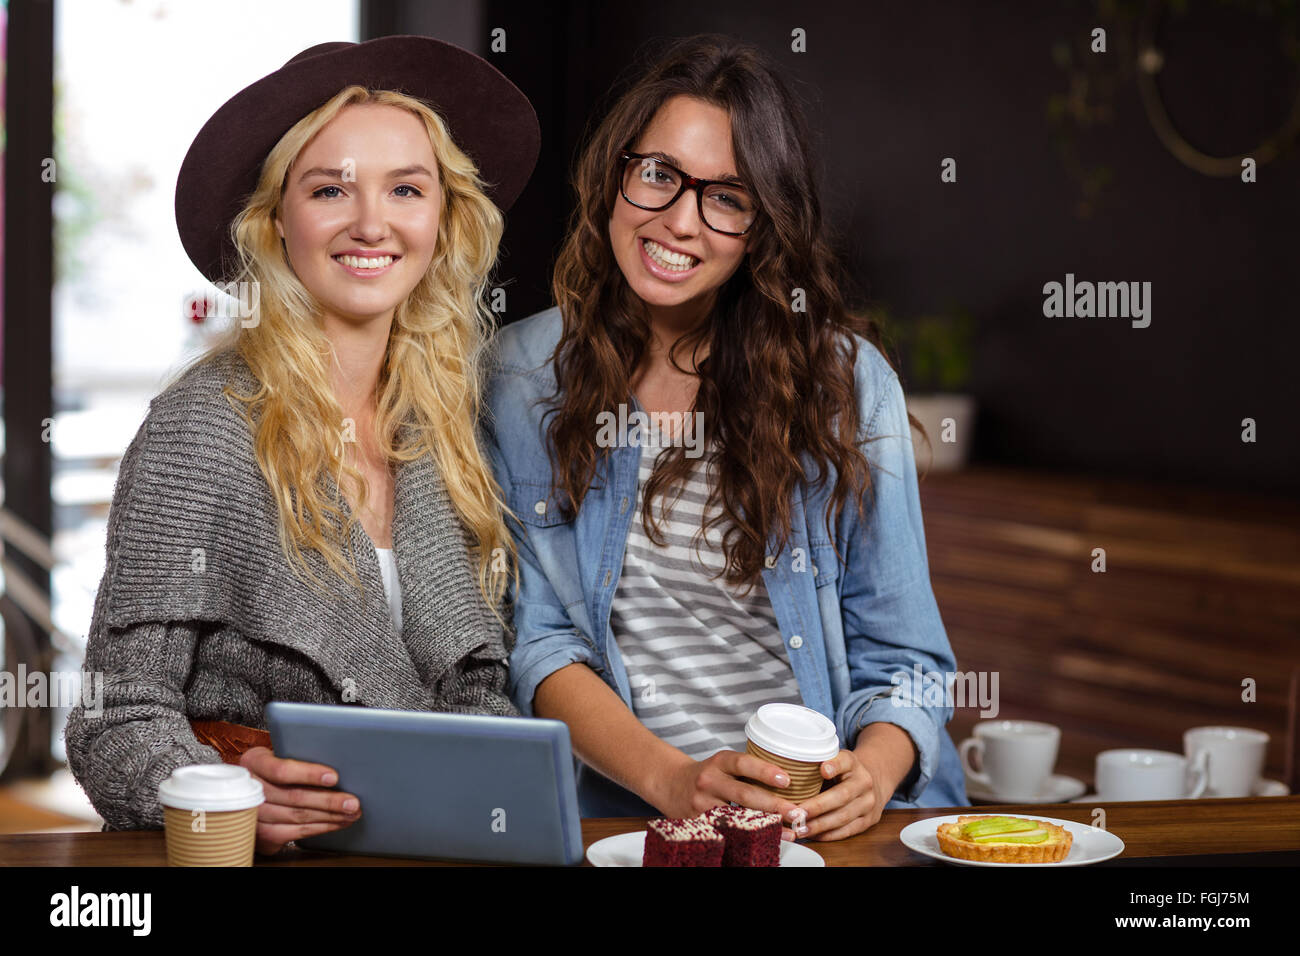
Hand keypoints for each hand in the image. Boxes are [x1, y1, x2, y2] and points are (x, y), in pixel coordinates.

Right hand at [238, 746, 361, 855]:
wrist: (251, 789)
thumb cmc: (275, 767)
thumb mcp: (280, 753)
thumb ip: (300, 755)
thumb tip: (340, 760)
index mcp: (254, 762)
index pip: (281, 770)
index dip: (309, 774)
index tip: (334, 777)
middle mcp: (251, 789)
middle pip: (293, 797)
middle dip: (328, 801)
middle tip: (353, 802)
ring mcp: (254, 814)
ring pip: (297, 817)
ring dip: (329, 817)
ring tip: (351, 813)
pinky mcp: (262, 834)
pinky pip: (295, 833)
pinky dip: (320, 828)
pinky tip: (336, 823)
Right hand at [655, 750, 805, 840]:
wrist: (669, 783)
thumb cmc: (706, 774)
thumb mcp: (722, 764)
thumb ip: (747, 771)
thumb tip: (789, 784)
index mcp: (718, 762)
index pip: (743, 763)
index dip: (765, 771)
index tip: (787, 780)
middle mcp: (709, 781)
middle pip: (743, 793)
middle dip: (773, 805)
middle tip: (796, 812)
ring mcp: (701, 804)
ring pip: (736, 817)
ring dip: (765, 826)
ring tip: (789, 832)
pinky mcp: (698, 823)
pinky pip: (726, 832)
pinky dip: (747, 838)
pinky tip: (765, 841)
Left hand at [789, 749, 883, 841]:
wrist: (873, 782)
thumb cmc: (842, 772)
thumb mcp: (833, 761)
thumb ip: (815, 764)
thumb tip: (782, 771)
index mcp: (853, 762)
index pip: (845, 761)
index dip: (834, 765)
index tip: (822, 770)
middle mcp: (863, 782)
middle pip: (841, 795)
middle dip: (817, 807)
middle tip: (797, 813)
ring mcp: (868, 802)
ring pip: (844, 816)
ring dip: (820, 825)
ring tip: (800, 829)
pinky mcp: (869, 820)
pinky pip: (848, 830)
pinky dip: (829, 834)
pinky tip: (813, 835)